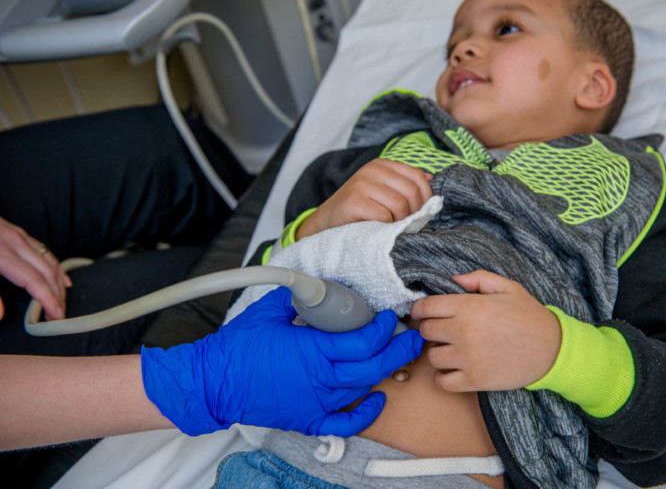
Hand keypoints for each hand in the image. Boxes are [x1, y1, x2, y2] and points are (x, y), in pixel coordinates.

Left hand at [0, 217, 70, 320]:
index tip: (56, 317)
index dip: (48, 299)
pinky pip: (44, 251)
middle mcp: (14, 242)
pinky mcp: (16, 231)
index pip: (34, 280)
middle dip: (58, 295)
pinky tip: (61, 278)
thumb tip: (0, 314)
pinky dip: (56, 266)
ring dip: (59, 283)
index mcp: (1, 254)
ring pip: (49, 260)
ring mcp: (17, 235)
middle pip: (47, 272)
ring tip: (61, 302)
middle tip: (59, 316)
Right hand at [141, 286, 423, 436]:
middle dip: (400, 350)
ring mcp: (317, 402)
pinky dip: (366, 413)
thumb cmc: (237, 348)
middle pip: (374, 366)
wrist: (213, 382)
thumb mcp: (270, 311)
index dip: (385, 328)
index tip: (391, 316)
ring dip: (385, 372)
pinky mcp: (308, 418)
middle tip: (413, 337)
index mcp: (314, 350)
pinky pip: (346, 422)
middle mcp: (322, 379)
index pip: (365, 340)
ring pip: (364, 389)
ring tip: (396, 357)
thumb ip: (299, 296)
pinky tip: (377, 398)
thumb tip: (316, 283)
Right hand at [297, 159, 432, 239]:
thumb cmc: (359, 210)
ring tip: (391, 228)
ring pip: (400, 205)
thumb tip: (431, 178)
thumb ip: (404, 185)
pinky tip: (378, 230)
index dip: (426, 198)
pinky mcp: (353, 201)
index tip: (421, 214)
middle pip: (412, 192)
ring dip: (400, 222)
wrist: (326, 223)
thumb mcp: (382, 191)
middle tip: (406, 225)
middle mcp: (372, 170)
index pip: (418, 177)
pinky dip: (386, 228)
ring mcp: (361, 184)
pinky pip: (384, 216)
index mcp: (382, 165)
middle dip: (414, 213)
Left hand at [410, 270, 560, 391]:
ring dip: (438, 352)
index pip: (426, 307)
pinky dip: (443, 377)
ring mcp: (468, 358)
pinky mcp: (475, 380)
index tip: (421, 312)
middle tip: (441, 330)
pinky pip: (443, 382)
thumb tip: (452, 281)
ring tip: (450, 349)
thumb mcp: (507, 287)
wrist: (553, 349)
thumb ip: (477, 279)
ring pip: (432, 357)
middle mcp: (464, 332)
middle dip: (430, 328)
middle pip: (426, 331)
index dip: (419, 309)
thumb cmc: (529, 316)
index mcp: (469, 306)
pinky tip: (452, 369)